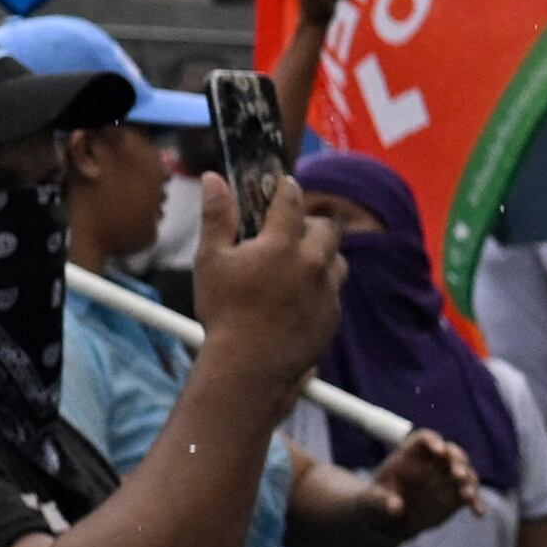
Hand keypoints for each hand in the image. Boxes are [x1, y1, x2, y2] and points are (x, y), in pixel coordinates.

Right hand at [178, 172, 346, 393]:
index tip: (284, 184)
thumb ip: (216, 216)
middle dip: (311, 223)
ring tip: (301, 263)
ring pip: (337, 261)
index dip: (287, 188)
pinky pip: (334, 293)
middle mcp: (311, 263)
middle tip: (293, 229)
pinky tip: (299, 297)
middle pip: (326, 229)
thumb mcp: (210, 260)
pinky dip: (321, 287)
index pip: (292, 202)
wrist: (250, 367)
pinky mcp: (332, 318)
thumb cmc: (224, 311)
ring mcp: (327, 292)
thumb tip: (214, 179)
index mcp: (281, 244)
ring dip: (323, 255)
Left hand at [368, 427, 481, 536]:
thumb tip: (395, 507)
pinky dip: (476, 503)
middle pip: (451, 452)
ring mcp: (445, 479)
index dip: (433, 441)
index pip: (424, 439)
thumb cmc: (375, 503)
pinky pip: (470, 496)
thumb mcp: (371, 502)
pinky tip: (478, 513)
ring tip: (468, 496)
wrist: (389, 520)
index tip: (439, 450)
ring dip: (470, 481)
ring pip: (465, 472)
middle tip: (459, 475)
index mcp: (408, 455)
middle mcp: (431, 464)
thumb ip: (381, 501)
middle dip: (458, 460)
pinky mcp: (455, 497)